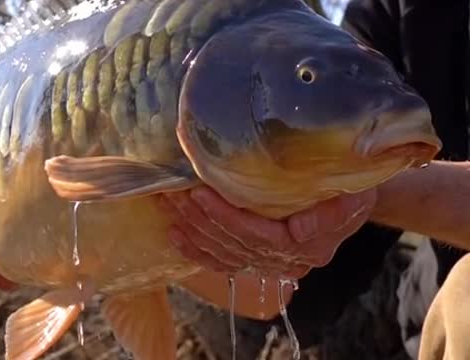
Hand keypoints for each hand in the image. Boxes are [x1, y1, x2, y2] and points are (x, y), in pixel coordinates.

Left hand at [158, 186, 376, 277]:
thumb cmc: (350, 190)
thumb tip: (299, 230)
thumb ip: (333, 214)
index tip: (201, 193)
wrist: (347, 199)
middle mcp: (283, 262)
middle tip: (175, 193)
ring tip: (169, 205)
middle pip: (233, 244)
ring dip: (191, 230)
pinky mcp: (254, 259)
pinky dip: (195, 250)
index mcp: (305, 249)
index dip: (226, 216)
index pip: (257, 235)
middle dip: (199, 218)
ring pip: (221, 253)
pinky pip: (220, 261)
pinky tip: (175, 235)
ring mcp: (267, 264)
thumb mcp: (355, 195)